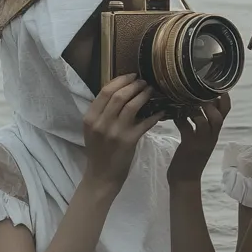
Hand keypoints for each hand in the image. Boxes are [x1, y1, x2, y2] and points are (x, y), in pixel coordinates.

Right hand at [83, 74, 163, 191]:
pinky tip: (161, 111)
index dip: (120, 80)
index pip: (105, 91)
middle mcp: (101, 123)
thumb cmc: (98, 151)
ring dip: (144, 95)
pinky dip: (155, 115)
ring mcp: (115, 132)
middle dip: (134, 85)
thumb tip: (121, 92)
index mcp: (90, 118)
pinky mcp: (129, 141)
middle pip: (119, 95)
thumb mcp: (93, 130)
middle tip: (144, 82)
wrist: (101, 176)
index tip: (132, 75)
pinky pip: (145, 123)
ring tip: (151, 91)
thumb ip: (102, 113)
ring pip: (132, 105)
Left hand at [167, 93, 230, 184]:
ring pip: (207, 120)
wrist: (185, 181)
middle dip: (212, 102)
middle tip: (199, 92)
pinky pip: (187, 127)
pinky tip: (173, 114)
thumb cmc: (189, 159)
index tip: (215, 84)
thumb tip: (187, 106)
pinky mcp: (190, 145)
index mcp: (215, 133)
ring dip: (197, 109)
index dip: (223, 98)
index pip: (225, 112)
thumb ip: (196, 125)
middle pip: (220, 115)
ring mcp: (202, 141)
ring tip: (186, 101)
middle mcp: (212, 136)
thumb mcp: (197, 139)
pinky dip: (180, 118)